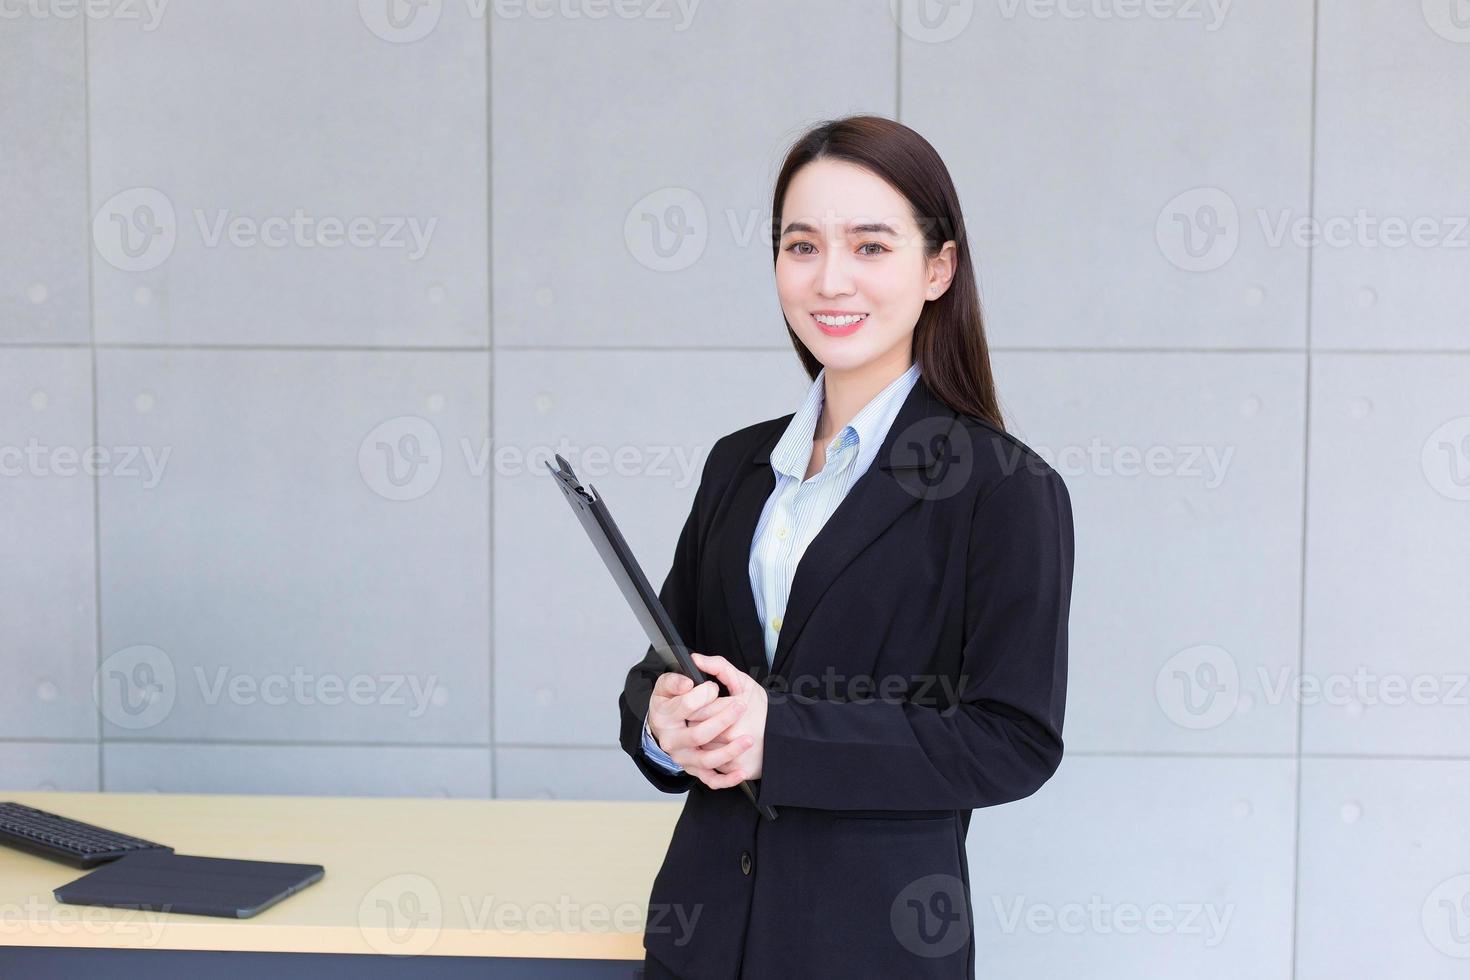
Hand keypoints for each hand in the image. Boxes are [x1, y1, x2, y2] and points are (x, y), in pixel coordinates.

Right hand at [647, 657, 754, 790]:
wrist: (665, 725)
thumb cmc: (670, 701)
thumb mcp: (667, 685)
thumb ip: (676, 679)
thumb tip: (688, 681)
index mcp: (663, 717)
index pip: (685, 707)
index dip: (702, 695)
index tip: (714, 687)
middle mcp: (671, 741)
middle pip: (698, 735)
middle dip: (722, 720)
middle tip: (741, 706)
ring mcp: (683, 757)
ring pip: (706, 760)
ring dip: (730, 751)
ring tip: (748, 739)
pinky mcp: (694, 769)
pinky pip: (710, 779)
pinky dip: (726, 779)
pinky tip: (742, 772)